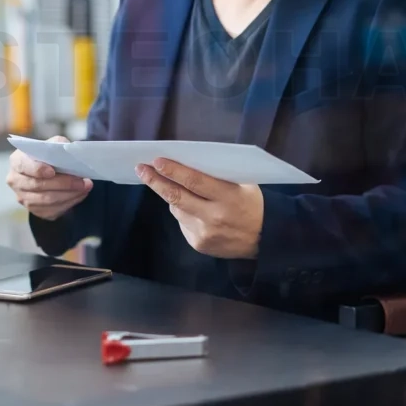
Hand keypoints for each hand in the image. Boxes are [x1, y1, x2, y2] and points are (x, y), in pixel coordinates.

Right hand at [6, 136, 92, 220]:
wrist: (47, 172)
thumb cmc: (48, 156)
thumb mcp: (52, 144)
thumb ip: (58, 144)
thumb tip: (66, 150)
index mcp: (17, 161)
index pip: (23, 166)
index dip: (37, 169)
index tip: (52, 171)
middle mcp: (16, 181)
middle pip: (38, 185)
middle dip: (63, 183)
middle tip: (83, 181)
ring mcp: (24, 198)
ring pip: (47, 200)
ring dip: (69, 194)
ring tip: (85, 187)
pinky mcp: (35, 210)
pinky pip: (53, 210)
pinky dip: (69, 202)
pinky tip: (80, 194)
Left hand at [136, 158, 263, 259]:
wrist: (265, 239)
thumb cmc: (252, 204)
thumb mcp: (244, 184)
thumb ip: (218, 176)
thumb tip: (186, 162)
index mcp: (228, 197)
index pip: (194, 182)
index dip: (173, 171)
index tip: (156, 161)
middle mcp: (214, 217)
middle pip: (177, 197)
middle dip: (155, 181)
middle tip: (141, 169)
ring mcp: (205, 233)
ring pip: (176, 209)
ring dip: (170, 195)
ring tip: (166, 183)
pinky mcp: (199, 244)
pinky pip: (182, 222)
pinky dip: (182, 212)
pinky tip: (191, 208)